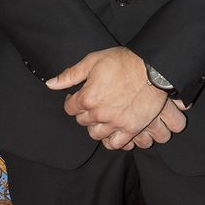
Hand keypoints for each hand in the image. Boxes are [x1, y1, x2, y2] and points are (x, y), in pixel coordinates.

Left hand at [47, 48, 185, 149]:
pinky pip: (115, 144)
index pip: (70, 108)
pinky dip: (111, 139)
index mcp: (88, 97)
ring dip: (97, 127)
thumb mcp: (93, 61)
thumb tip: (51, 84)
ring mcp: (115, 123)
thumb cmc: (123, 61)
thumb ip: (70, 75)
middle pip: (83, 121)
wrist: (153, 68)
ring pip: (96, 134)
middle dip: (85, 113)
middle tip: (93, 105)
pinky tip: (112, 130)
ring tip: (102, 118)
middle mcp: (99, 113)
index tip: (78, 97)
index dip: (73, 101)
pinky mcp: (131, 129)